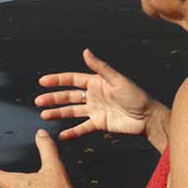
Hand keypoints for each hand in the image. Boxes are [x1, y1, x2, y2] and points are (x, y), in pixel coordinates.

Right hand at [35, 48, 156, 140]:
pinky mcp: (99, 124)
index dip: (57, 80)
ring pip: (72, 111)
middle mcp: (92, 96)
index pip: (72, 80)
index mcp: (95, 83)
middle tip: (38, 101)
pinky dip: (72, 132)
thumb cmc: (136, 96)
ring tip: (44, 116)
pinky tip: (62, 135)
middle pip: (68, 96)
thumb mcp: (117, 80)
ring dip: (58, 113)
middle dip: (53, 98)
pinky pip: (82, 128)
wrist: (148, 118)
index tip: (42, 81)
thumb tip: (85, 51)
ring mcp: (94, 110)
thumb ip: (100, 68)